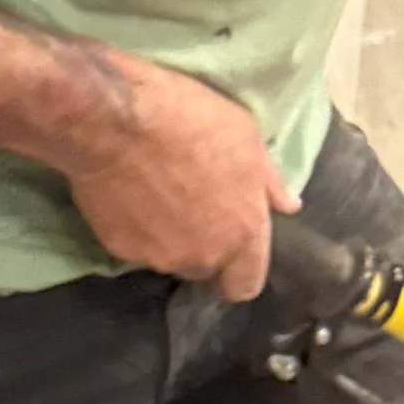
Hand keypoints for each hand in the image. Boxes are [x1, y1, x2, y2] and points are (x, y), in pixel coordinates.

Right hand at [50, 55, 298, 299]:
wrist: (115, 118)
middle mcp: (202, 256)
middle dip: (201, 245)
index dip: (239, 271)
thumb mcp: (247, 136)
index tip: (232, 248)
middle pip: (204, 268)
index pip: (245, 285)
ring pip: (168, 258)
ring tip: (156, 194)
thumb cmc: (191, 120)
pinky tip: (128, 194)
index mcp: (242, 234)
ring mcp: (157, 256)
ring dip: (167, 236)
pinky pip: (133, 245)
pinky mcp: (117, 247)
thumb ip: (270, 182)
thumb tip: (289, 207)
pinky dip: (133, 227)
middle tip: (191, 203)